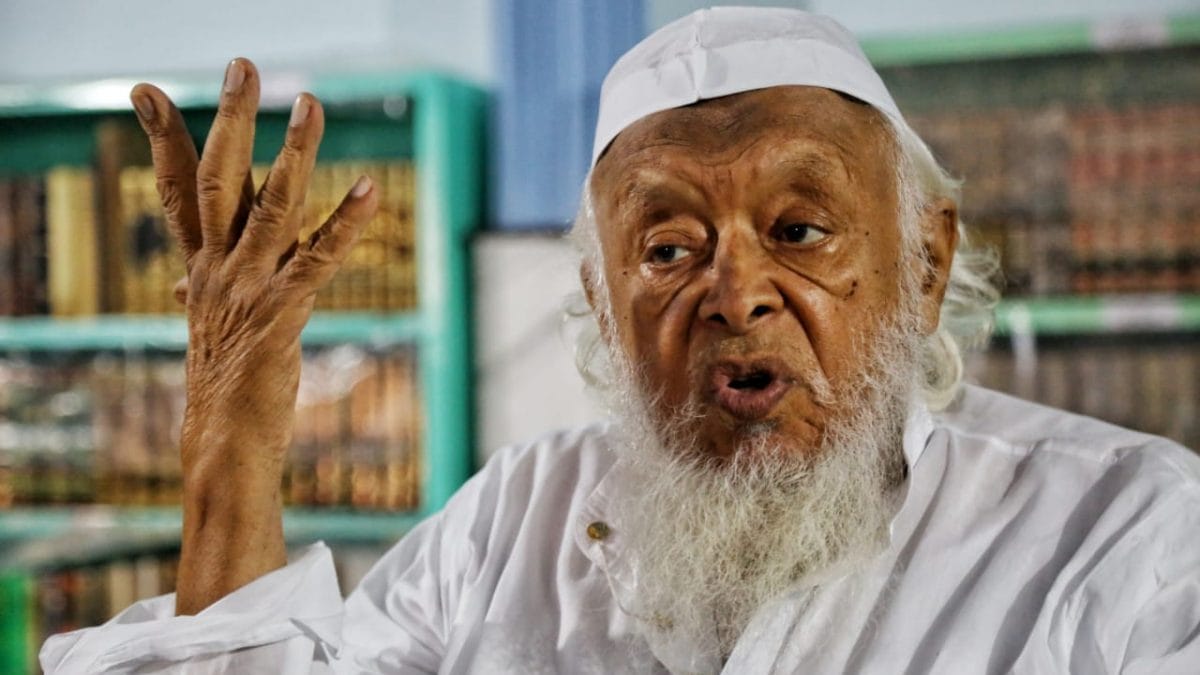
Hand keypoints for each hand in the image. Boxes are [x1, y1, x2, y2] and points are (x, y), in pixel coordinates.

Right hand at [129, 58, 378, 613]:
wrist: (223, 443)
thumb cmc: (222, 383)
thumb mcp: (205, 326)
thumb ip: (197, 290)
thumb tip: (176, 282)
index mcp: (198, 268)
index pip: (175, 191)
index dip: (163, 139)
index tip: (148, 92)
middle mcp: (215, 269)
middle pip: (215, 178)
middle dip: (229, 119)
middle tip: (241, 65)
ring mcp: (247, 289)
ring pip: (270, 206)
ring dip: (293, 152)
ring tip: (312, 102)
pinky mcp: (281, 313)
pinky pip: (318, 259)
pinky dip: (345, 222)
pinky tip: (370, 190)